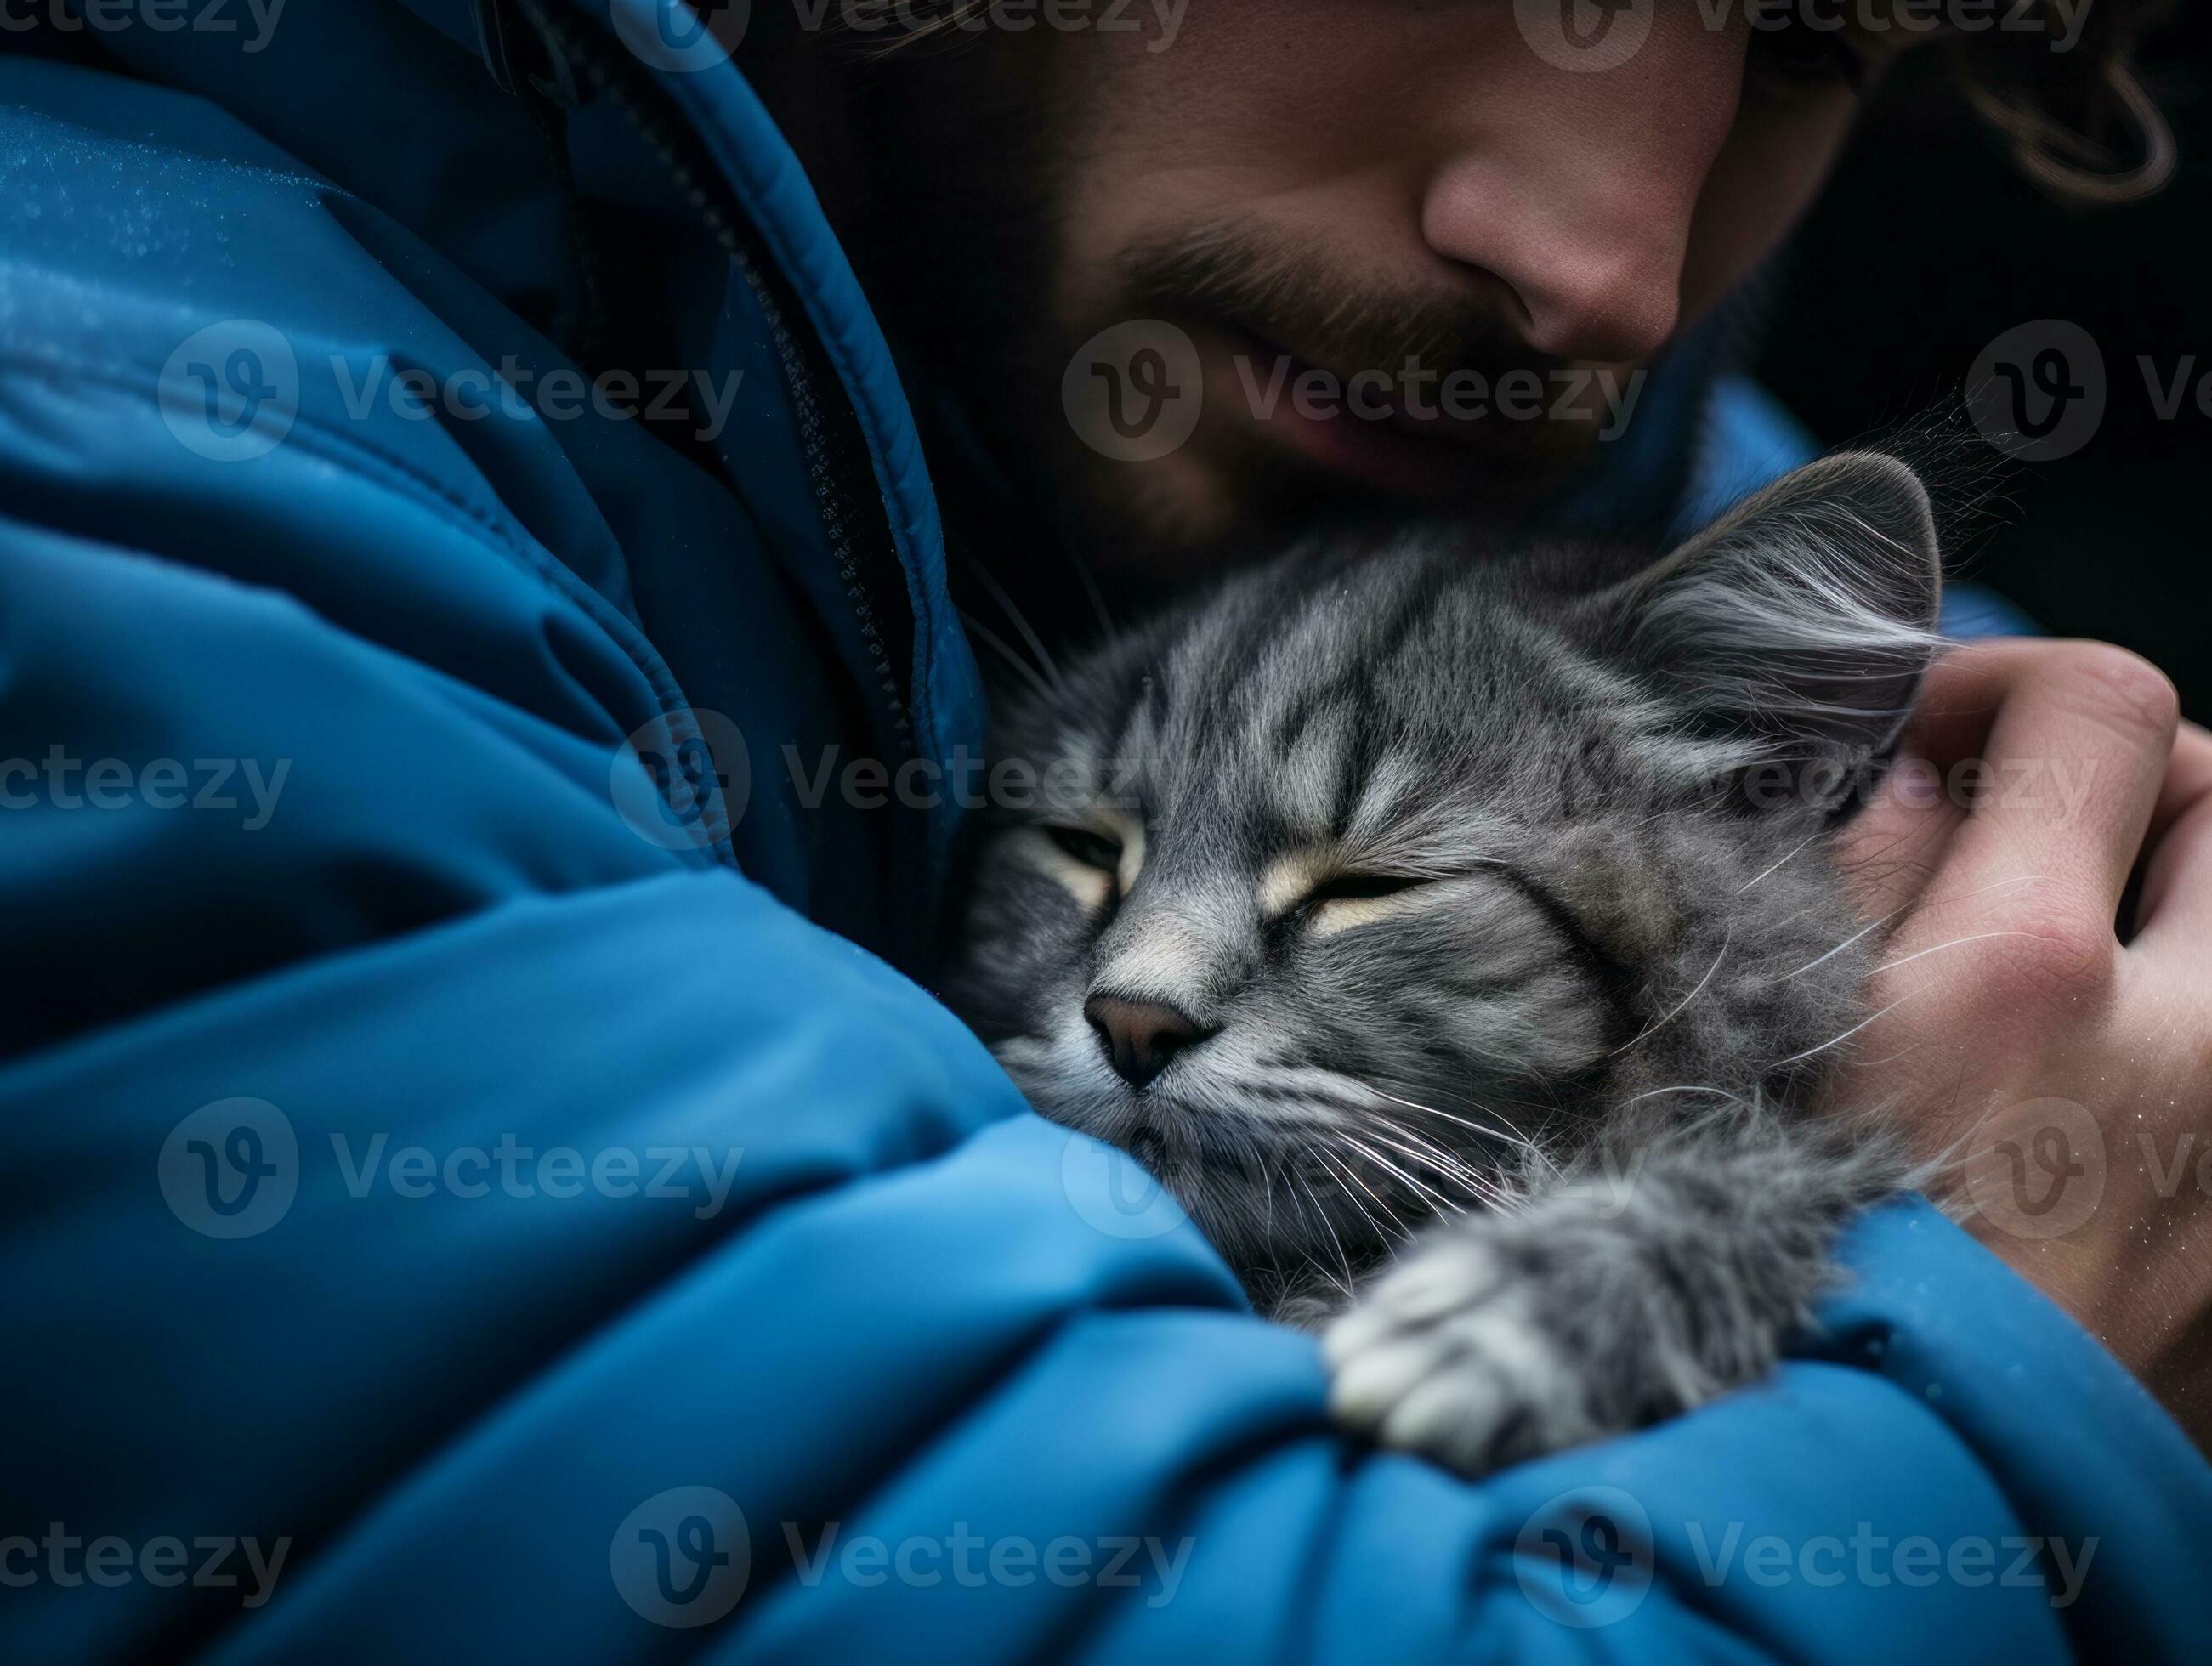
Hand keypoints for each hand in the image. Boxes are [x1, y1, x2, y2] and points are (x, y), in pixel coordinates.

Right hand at [1825, 638, 2211, 1438]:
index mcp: (2023, 976)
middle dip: (2137, 769)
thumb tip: (1914, 775)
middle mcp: (2185, 1047)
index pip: (2105, 709)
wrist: (1873, 1486)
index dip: (2011, 680)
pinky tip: (2099, 1068)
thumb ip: (1852, 877)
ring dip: (2187, 889)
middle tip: (2033, 810)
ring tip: (2085, 929)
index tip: (1934, 731)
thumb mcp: (1761, 1045)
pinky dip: (2183, 1017)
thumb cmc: (1778, 1258)